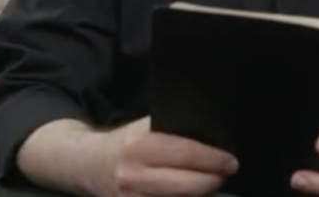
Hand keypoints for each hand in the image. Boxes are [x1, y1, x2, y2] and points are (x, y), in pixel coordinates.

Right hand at [96, 116, 239, 196]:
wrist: (88, 165)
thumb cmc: (125, 144)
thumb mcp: (143, 128)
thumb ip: (172, 131)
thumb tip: (213, 138)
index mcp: (139, 145)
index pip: (186, 153)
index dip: (214, 160)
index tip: (231, 161)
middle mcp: (133, 175)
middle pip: (188, 186)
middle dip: (213, 180)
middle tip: (225, 173)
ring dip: (200, 196)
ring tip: (208, 184)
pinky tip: (189, 196)